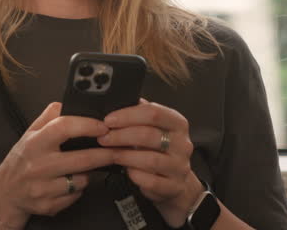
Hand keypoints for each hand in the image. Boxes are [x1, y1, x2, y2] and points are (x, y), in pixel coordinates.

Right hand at [0, 102, 114, 224]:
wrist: (5, 192)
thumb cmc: (22, 159)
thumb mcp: (30, 132)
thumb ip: (50, 116)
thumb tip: (69, 102)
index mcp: (35, 143)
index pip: (64, 128)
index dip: (88, 125)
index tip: (104, 126)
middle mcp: (38, 166)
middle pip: (81, 159)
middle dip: (105, 154)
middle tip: (117, 148)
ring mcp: (42, 188)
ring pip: (82, 180)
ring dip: (89, 173)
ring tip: (84, 167)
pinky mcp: (48, 206)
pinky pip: (76, 195)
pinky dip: (79, 188)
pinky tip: (71, 182)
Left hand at [98, 98, 204, 227]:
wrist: (176, 180)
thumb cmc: (160, 149)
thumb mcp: (155, 127)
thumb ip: (140, 114)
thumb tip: (117, 101)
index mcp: (177, 123)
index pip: (154, 112)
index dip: (128, 115)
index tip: (109, 119)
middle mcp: (182, 143)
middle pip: (149, 135)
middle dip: (121, 135)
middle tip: (103, 137)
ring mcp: (179, 166)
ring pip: (149, 159)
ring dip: (125, 155)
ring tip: (111, 153)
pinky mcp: (173, 186)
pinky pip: (150, 181)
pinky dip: (134, 175)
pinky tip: (126, 170)